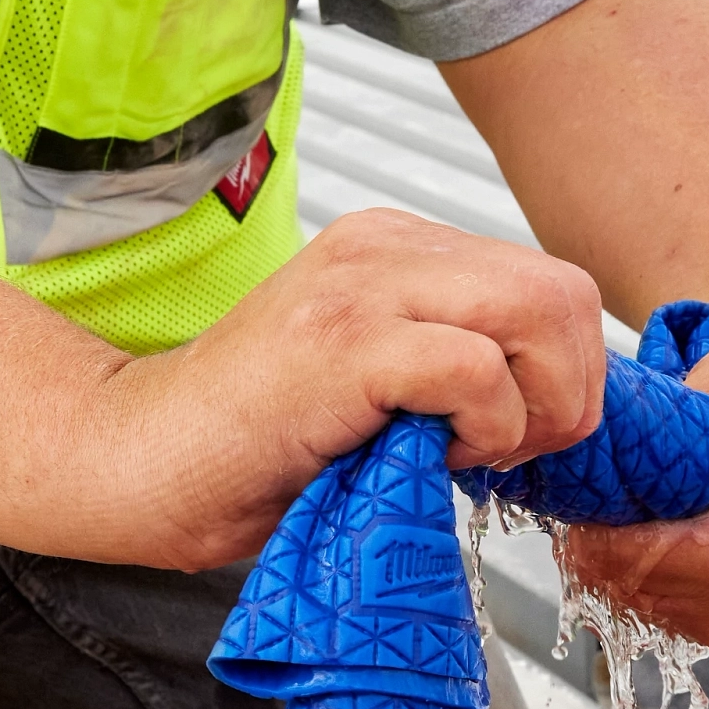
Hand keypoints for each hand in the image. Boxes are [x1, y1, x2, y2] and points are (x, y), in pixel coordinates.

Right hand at [69, 207, 610, 569]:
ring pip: (537, 315)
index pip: (552, 286)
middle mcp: (385, 246)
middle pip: (564, 293)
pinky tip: (426, 457)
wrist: (141, 463)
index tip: (513, 437)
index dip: (563, 375)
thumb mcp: (382, 387)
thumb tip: (564, 402)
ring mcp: (360, 286)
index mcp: (397, 248)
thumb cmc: (257, 449)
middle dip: (567, 392)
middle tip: (505, 452)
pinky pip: (474, 368)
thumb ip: (458, 366)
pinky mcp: (342, 342)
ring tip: (462, 452)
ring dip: (530, 410)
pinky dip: (482, 428)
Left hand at [551, 304, 708, 658]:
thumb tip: (598, 456)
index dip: (592, 511)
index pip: (625, 564)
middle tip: (629, 462)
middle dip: (608, 524)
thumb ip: (672, 424)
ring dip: (625, 538)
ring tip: (662, 481)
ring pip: (631, 594)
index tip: (596, 463)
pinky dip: (648, 552)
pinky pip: (655, 596)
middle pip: (622, 584)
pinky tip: (673, 508)